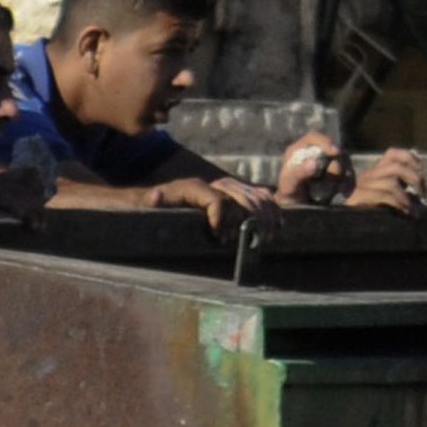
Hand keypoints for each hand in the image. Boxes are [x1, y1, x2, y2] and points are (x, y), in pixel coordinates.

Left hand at [148, 174, 274, 233]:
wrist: (157, 201)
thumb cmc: (152, 208)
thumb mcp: (148, 206)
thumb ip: (152, 202)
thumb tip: (156, 195)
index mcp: (194, 187)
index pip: (218, 200)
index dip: (222, 220)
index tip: (220, 239)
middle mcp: (214, 184)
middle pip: (242, 197)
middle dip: (249, 220)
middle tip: (249, 241)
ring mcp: (227, 188)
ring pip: (255, 196)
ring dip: (265, 216)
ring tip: (265, 237)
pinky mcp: (235, 194)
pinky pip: (259, 196)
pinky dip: (271, 208)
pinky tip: (277, 225)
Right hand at [343, 146, 426, 212]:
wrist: (349, 227)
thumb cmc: (372, 213)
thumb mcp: (390, 197)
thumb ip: (401, 188)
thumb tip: (419, 186)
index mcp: (376, 172)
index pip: (392, 153)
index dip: (409, 158)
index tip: (421, 170)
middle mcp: (368, 175)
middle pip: (396, 166)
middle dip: (414, 178)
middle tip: (422, 193)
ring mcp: (361, 185)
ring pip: (391, 182)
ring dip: (406, 197)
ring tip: (412, 209)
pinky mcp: (357, 197)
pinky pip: (383, 195)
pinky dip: (398, 204)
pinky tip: (404, 213)